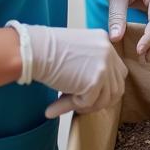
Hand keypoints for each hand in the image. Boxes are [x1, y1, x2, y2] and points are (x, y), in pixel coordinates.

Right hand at [9, 23, 128, 118]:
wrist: (33, 50)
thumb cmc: (45, 52)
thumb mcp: (75, 53)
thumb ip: (89, 66)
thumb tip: (95, 94)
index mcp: (104, 41)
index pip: (117, 71)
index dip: (104, 87)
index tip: (85, 94)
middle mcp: (109, 51)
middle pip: (117, 86)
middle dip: (99, 100)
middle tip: (78, 105)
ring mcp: (104, 65)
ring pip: (105, 99)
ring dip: (85, 106)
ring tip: (64, 106)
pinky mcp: (95, 80)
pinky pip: (88, 103)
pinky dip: (72, 107)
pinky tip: (55, 105)